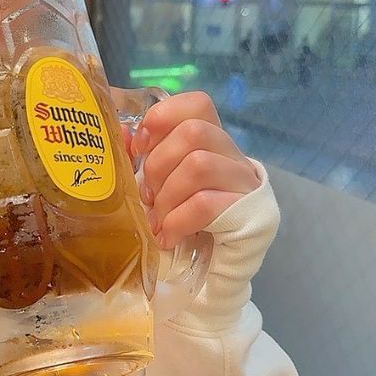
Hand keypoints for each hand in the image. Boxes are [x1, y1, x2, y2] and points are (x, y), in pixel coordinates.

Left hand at [127, 92, 259, 249]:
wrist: (216, 271)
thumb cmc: (184, 222)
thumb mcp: (159, 187)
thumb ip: (143, 158)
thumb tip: (123, 133)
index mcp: (214, 142)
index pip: (198, 104)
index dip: (164, 117)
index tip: (140, 147)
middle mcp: (235, 157)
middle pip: (194, 132)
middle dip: (159, 164)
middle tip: (147, 195)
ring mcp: (247, 184)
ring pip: (200, 165)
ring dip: (167, 196)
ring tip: (157, 221)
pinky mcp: (252, 213)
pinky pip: (205, 204)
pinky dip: (177, 221)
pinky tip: (167, 237)